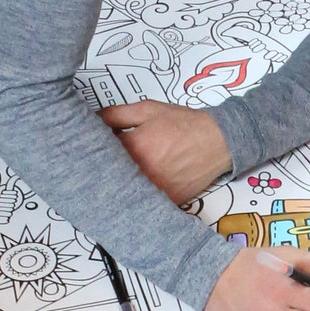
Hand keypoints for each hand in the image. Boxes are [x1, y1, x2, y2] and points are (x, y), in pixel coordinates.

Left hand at [98, 99, 229, 203]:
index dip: (94, 151)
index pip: (100, 152)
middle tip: (99, 165)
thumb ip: (116, 114)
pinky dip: (138, 196)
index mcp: (134, 146)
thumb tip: (92, 121)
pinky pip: (144, 201)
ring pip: (126, 191)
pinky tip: (136, 189)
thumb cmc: (183, 124)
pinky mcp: (167, 200)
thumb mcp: (148, 110)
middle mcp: (142, 171)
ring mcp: (155, 189)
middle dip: (104, 169)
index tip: (90, 150)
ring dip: (119, 185)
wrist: (218, 141)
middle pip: (110, 175)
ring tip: (117, 177)